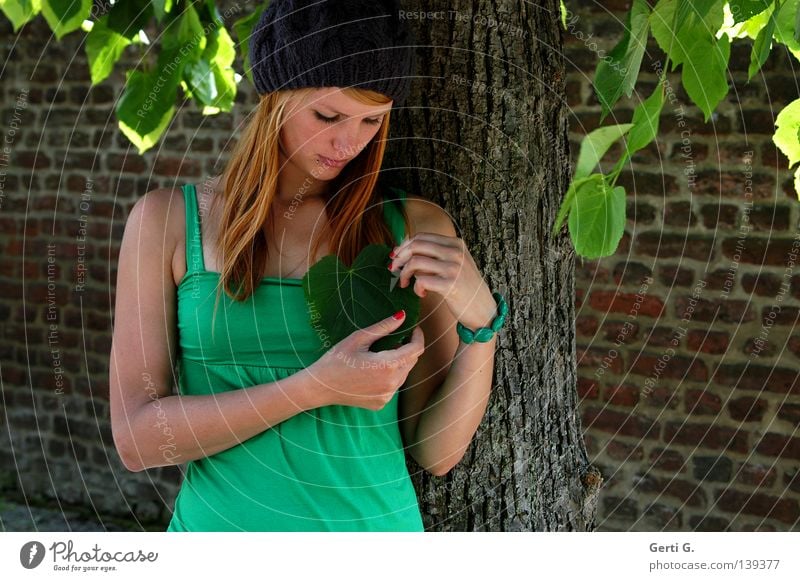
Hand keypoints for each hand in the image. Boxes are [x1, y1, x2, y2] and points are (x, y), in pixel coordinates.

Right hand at [305, 311, 424, 409]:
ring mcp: (387, 396)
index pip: (416, 349)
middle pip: (412, 361)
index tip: (413, 328)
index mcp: (387, 366)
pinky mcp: (381, 403)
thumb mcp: (358, 339)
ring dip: (399, 362)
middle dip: (407, 348)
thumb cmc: (336, 359)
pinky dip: (391, 376)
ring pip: (404, 374)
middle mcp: (391, 384)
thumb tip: (402, 316)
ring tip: (382, 354)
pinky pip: (394, 386)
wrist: (319, 387)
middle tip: (394, 339)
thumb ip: (383, 327)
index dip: (418, 336)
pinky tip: (374, 371)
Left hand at [388, 233, 497, 329]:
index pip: (421, 237)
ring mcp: (454, 268)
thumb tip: (403, 249)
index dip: (404, 246)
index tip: (395, 257)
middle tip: (393, 269)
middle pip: (416, 246)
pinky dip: (416, 288)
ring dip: (404, 274)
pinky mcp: (450, 285)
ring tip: (405, 283)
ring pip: (415, 262)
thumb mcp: (455, 264)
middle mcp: (455, 252)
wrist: (483, 310)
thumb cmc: (465, 288)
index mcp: (456, 244)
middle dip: (399, 257)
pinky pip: (421, 281)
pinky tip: (422, 294)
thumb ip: (435, 255)